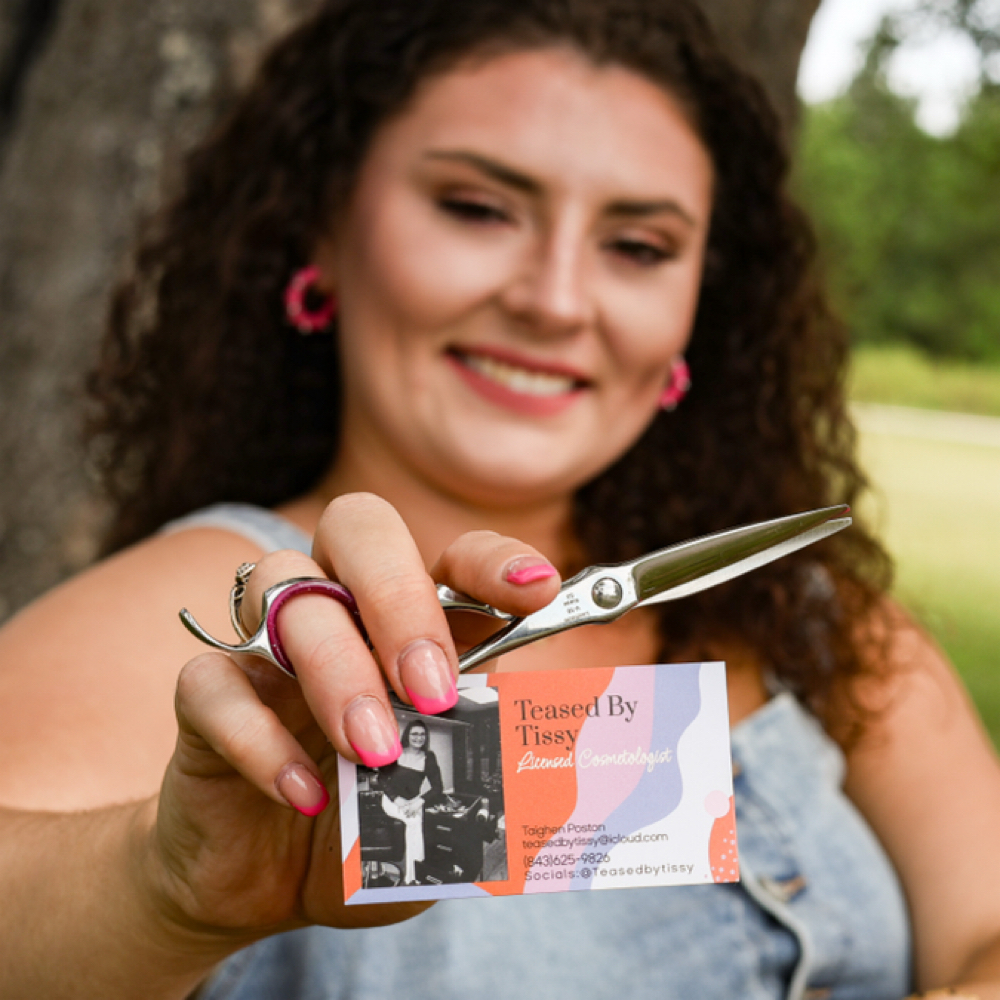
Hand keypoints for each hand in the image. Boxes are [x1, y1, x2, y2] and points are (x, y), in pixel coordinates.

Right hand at [148, 493, 558, 939]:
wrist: (264, 882)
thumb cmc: (369, 830)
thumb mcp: (441, 810)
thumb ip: (482, 781)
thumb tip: (539, 770)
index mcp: (414, 626)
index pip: (455, 559)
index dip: (494, 562)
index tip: (538, 587)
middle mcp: (343, 614)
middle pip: (358, 529)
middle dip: (399, 597)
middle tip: (429, 685)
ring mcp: (269, 646)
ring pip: (284, 590)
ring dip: (336, 668)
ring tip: (372, 751)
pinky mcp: (207, 697)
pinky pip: (212, 681)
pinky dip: (259, 738)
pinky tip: (301, 796)